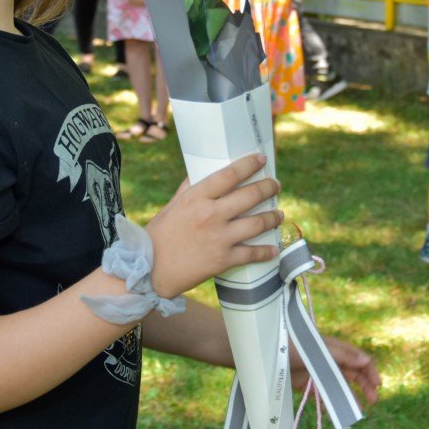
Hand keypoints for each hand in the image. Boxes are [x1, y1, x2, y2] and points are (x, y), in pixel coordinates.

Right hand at [145, 153, 282, 298]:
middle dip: (268, 188)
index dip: (249, 165)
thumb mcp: (172, 206)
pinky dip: (266, 251)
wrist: (150, 269)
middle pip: (250, 196)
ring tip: (279, 214)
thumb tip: (201, 171)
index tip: (261, 159)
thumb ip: (189, 188)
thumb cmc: (159, 235)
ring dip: (273, 217)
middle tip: (275, 185)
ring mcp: (219, 237)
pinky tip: (273, 249)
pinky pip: (252, 253)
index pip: (229, 175)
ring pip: (257, 223)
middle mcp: (211, 214)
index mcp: (197, 197)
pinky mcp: (223, 259)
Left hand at [290, 335, 380, 406]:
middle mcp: (330, 359)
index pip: (359, 358)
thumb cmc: (294, 344)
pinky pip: (324, 394)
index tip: (377, 384)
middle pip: (352, 373)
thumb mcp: (321, 348)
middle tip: (374, 400)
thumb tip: (366, 361)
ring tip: (357, 411)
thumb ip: (343, 355)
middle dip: (364, 386)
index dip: (369, 370)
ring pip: (340, 386)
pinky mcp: (309, 383)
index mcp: (336, 348)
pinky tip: (337, 412)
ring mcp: (320, 372)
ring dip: (349, 397)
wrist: (269, 352)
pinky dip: (332, 402)